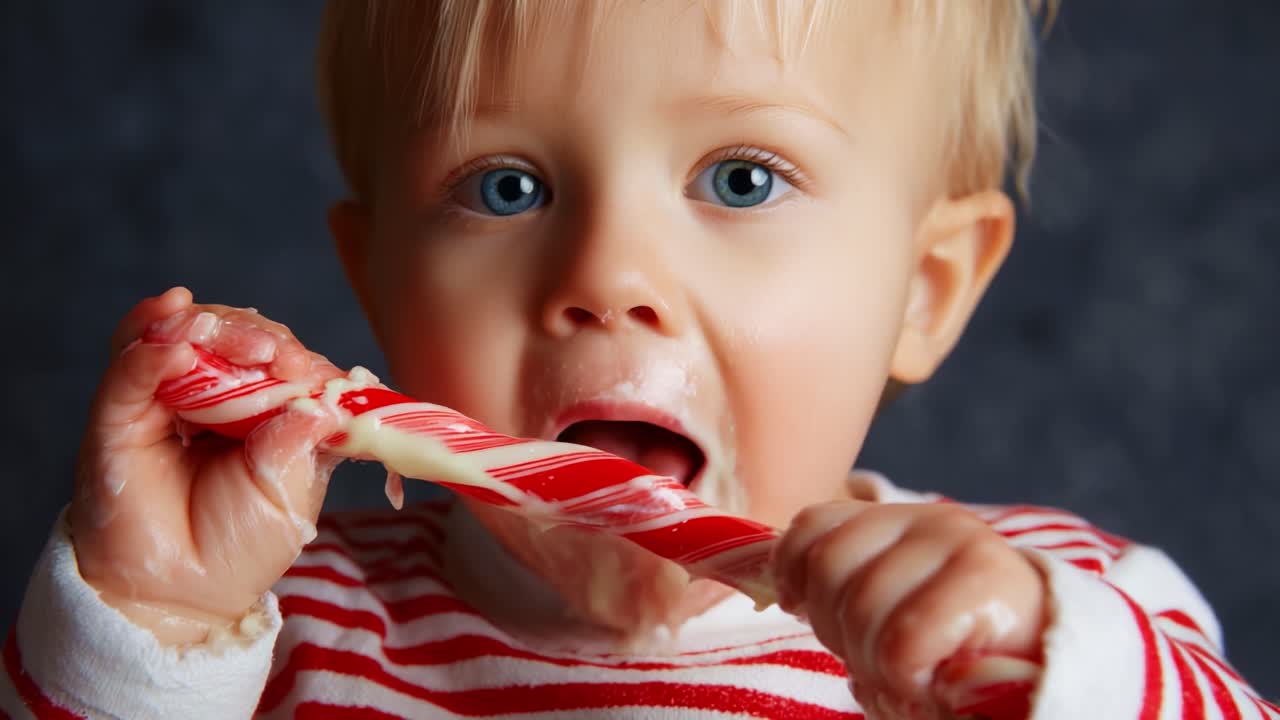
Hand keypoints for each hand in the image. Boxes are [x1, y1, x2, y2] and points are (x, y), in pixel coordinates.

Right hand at [69, 287, 345, 643]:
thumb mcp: (290, 492)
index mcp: (262, 405)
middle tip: (275, 356)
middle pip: (228, 333)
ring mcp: (164, 398)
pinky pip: (129, 370)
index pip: (276, 354)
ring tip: (221, 337)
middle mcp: (212, 392)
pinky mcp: (119, 416)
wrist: (181, 594)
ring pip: (179, 335)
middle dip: (252, 334)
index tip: (309, 372)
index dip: (292, 354)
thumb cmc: (240, 543)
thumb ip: (303, 442)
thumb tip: (324, 401)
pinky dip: (151, 352)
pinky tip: (175, 348)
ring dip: (204, 327)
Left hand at [773, 500, 1046, 714]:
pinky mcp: (987, 582)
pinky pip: (904, 642)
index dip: (793, 575)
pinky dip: (905, 676)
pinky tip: (930, 681)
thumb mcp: (889, 610)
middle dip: (837, 630)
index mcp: (894, 520)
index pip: (810, 527)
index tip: (806, 612)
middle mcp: (929, 518)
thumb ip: (841, 589)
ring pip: (863, 607)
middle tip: (875, 658)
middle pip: (828, 567)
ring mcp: (961, 542)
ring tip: (905, 674)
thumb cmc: (954, 652)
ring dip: (874, 662)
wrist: (1049, 673)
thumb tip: (781, 590)